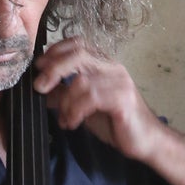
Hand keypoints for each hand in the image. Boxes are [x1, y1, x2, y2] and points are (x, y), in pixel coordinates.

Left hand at [30, 38, 164, 165]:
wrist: (145, 141)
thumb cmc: (116, 122)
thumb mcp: (84, 107)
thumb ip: (65, 95)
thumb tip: (42, 89)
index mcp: (104, 65)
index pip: (78, 44)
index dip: (55, 51)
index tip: (39, 67)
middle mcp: (112, 68)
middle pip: (78, 54)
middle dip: (53, 69)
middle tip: (40, 87)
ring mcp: (119, 82)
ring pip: (81, 80)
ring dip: (65, 102)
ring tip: (65, 119)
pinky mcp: (122, 99)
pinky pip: (91, 98)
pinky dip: (76, 111)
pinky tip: (72, 123)